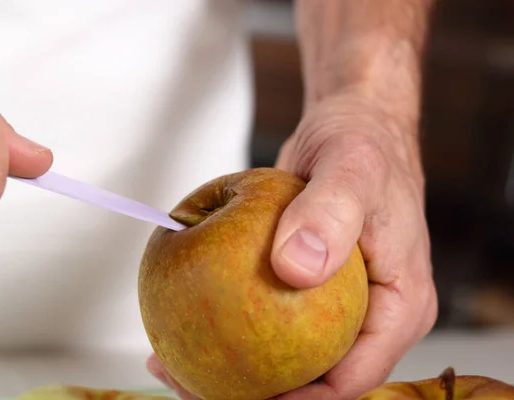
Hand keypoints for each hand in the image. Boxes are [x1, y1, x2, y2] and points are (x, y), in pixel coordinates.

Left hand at [145, 94, 437, 399]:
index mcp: (400, 306)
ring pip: (288, 358)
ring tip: (171, 364)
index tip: (250, 395)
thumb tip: (296, 271)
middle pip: (317, 377)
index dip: (304, 399)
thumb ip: (330, 215)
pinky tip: (182, 328)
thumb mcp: (351, 170)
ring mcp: (340, 306)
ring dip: (232, 372)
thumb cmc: (361, 144)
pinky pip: (270, 322)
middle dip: (258, 395)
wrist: (351, 125)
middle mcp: (371, 316)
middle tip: (193, 386)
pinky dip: (229, 330)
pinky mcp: (309, 291)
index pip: (356, 374)